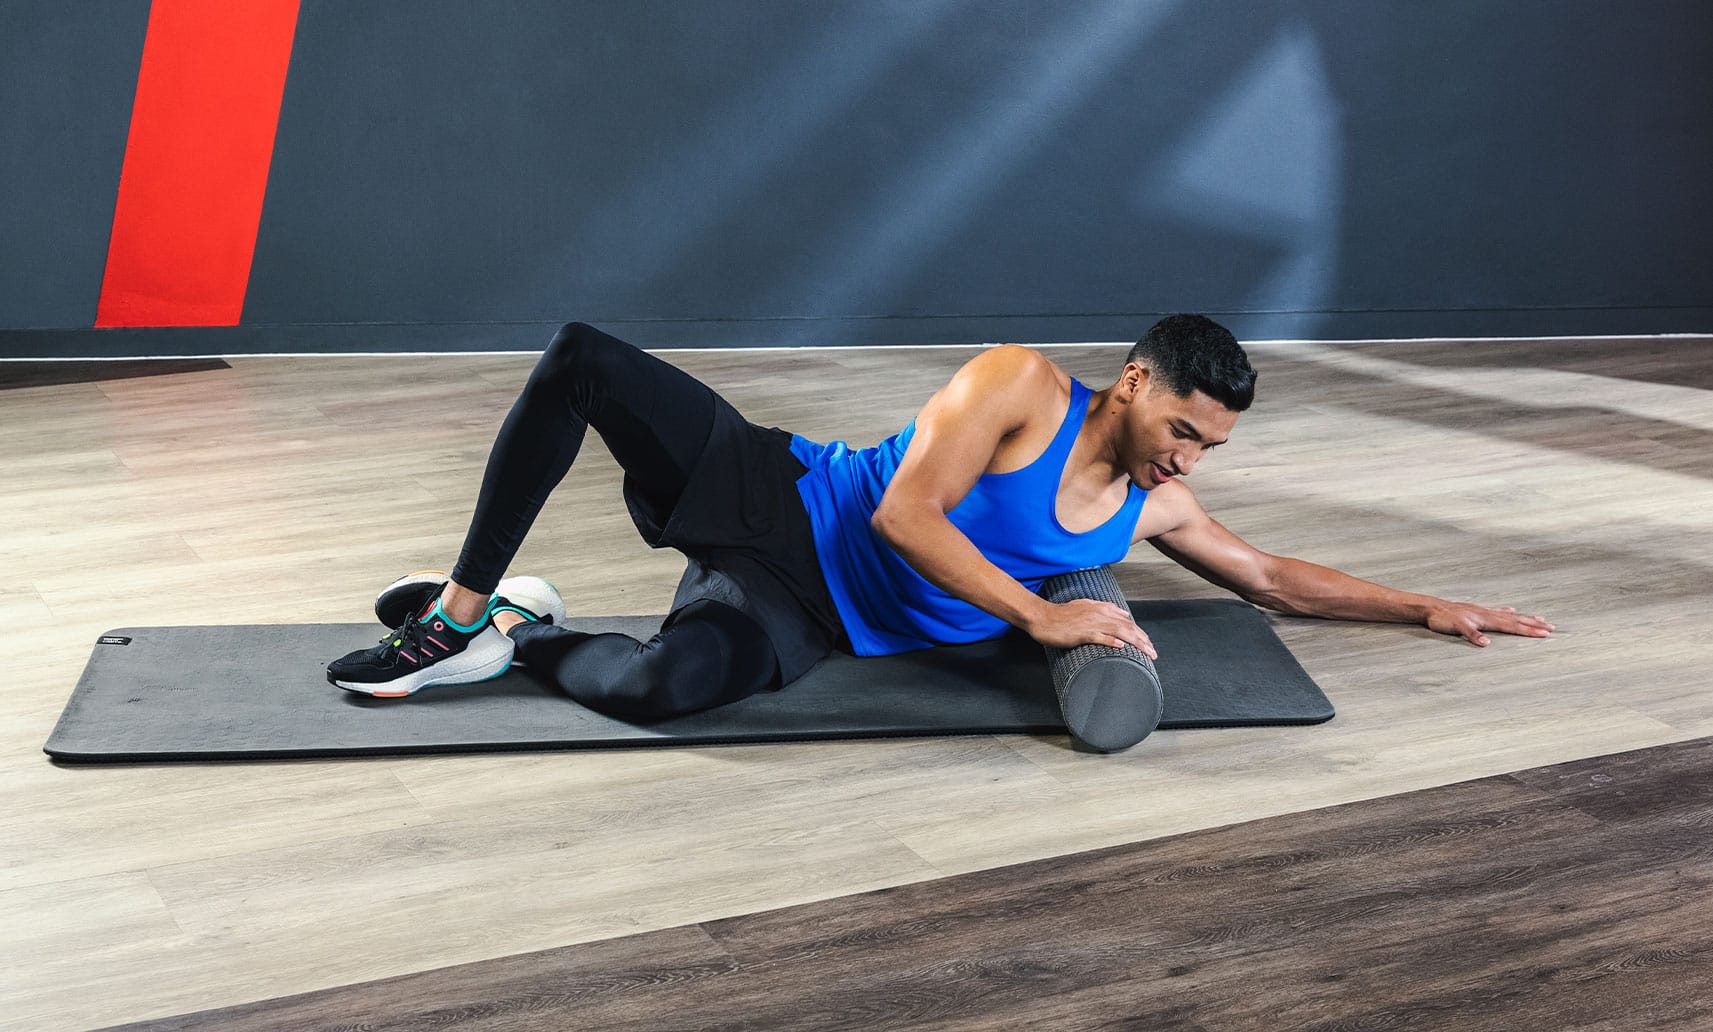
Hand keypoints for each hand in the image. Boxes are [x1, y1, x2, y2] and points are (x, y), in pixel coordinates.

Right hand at [1026, 599, 1157, 658]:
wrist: (1042, 617)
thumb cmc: (1061, 615)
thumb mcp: (1086, 607)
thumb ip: (1105, 609)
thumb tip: (1123, 614)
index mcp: (1101, 609)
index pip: (1127, 621)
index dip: (1140, 633)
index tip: (1149, 644)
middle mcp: (1100, 614)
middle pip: (1128, 627)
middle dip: (1143, 640)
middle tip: (1153, 653)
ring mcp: (1091, 623)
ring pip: (1120, 632)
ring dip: (1136, 642)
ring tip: (1147, 652)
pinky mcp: (1082, 633)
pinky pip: (1100, 637)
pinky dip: (1112, 642)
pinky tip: (1122, 648)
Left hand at [1425, 601, 1554, 646]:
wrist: (1432, 608)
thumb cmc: (1443, 619)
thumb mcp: (1457, 628)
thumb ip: (1472, 635)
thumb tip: (1487, 644)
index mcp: (1487, 619)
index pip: (1513, 626)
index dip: (1529, 631)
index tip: (1546, 634)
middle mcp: (1489, 614)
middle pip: (1517, 619)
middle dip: (1535, 624)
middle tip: (1552, 627)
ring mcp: (1484, 611)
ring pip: (1510, 615)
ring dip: (1525, 617)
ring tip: (1540, 618)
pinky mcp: (1477, 611)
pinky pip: (1498, 610)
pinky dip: (1507, 611)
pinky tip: (1511, 609)